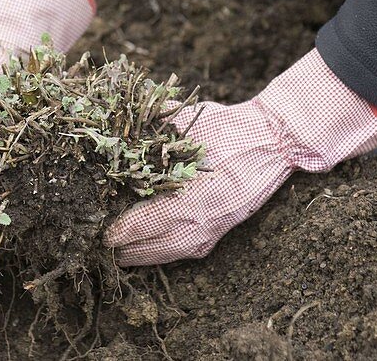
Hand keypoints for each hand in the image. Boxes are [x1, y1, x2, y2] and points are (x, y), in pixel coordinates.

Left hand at [104, 50, 376, 265]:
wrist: (277, 140)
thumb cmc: (233, 128)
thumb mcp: (192, 122)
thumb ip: (156, 124)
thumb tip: (123, 120)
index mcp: (192, 198)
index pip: (144, 223)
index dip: (119, 230)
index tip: (100, 231)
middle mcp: (202, 221)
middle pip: (153, 248)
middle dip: (126, 250)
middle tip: (100, 248)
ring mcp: (215, 229)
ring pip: (171, 254)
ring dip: (144, 256)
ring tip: (121, 255)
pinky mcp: (223, 229)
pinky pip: (189, 251)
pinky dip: (166, 253)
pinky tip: (153, 249)